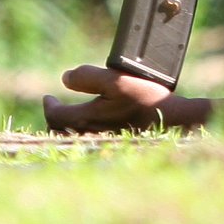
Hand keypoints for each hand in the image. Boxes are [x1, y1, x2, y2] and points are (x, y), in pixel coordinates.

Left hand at [43, 65, 190, 132]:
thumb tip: (64, 78)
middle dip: (54, 120)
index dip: (49, 106)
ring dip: (67, 129)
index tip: (48, 98)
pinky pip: (88, 144)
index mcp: (87, 119)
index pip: (55, 116)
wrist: (175, 121)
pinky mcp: (115, 146)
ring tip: (69, 118)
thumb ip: (88, 77)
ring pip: (74, 140)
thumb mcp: (117, 81)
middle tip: (55, 109)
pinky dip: (82, 136)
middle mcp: (91, 135)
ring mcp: (103, 144)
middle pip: (60, 133)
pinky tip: (91, 127)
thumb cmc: (146, 99)